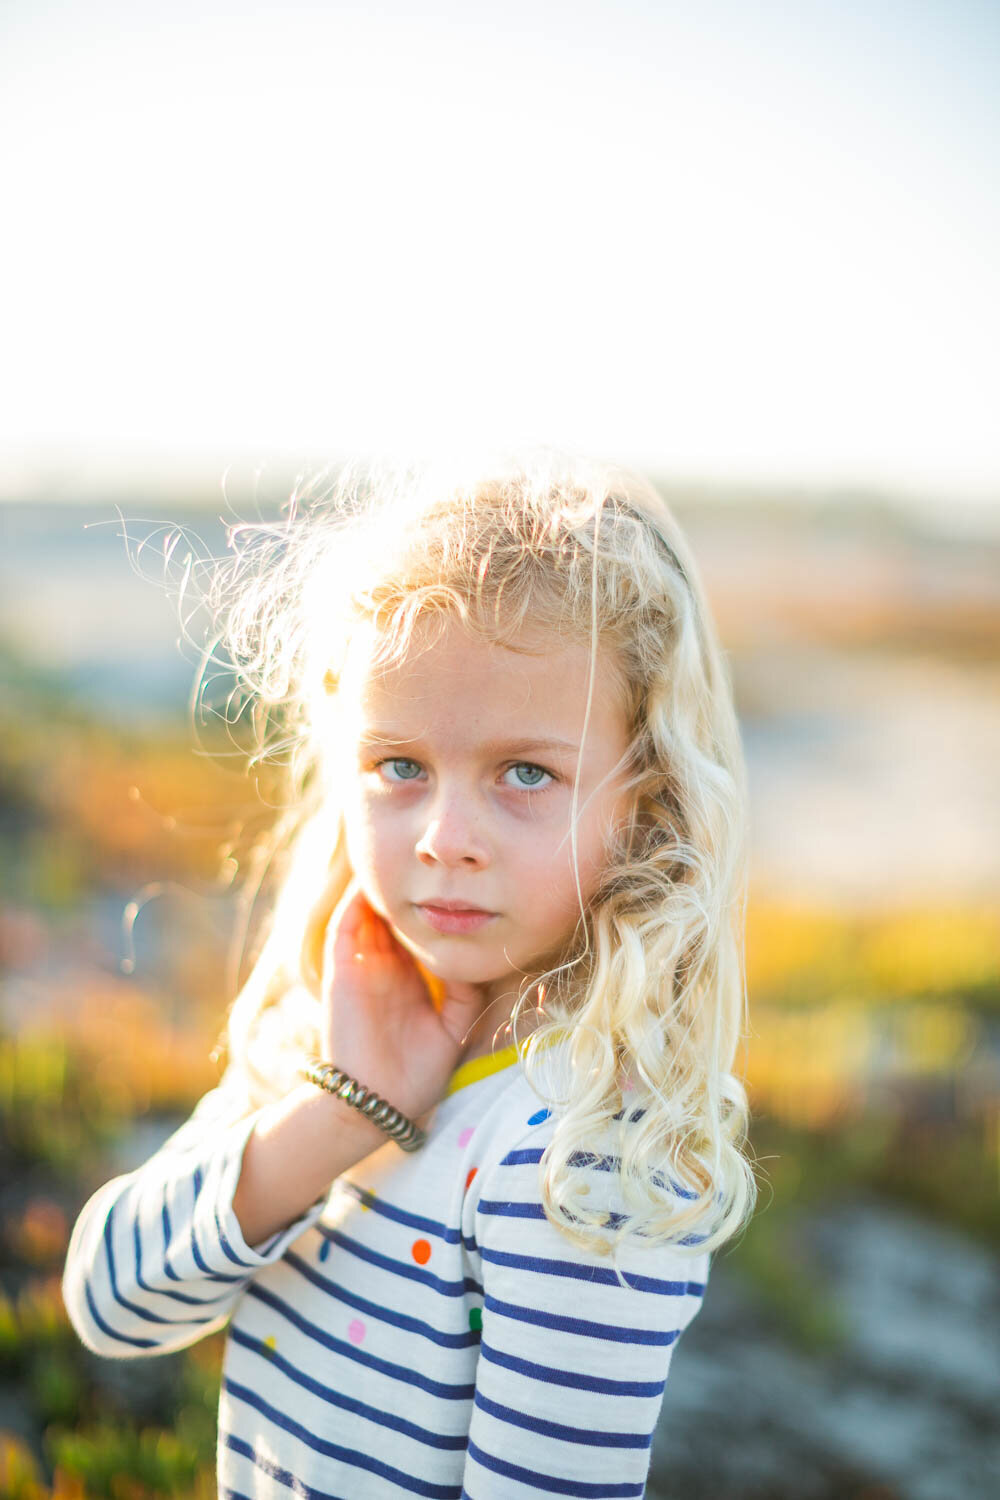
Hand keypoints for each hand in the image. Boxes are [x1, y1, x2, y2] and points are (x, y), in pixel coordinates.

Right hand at [319, 879, 490, 1120]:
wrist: (379, 1101)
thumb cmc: (418, 1071)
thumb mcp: (453, 1024)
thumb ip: (465, 990)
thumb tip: (478, 953)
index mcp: (410, 976)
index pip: (419, 928)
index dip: (433, 903)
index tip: (457, 876)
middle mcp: (384, 964)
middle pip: (393, 912)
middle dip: (409, 885)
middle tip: (429, 855)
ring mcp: (361, 964)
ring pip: (369, 911)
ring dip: (382, 885)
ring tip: (402, 853)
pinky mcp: (341, 969)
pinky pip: (346, 925)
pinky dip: (357, 899)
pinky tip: (374, 877)